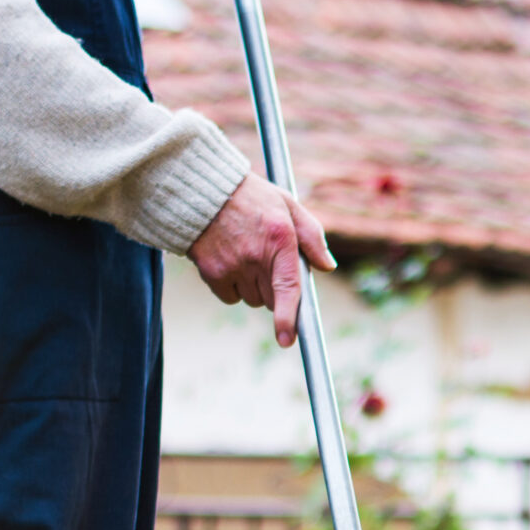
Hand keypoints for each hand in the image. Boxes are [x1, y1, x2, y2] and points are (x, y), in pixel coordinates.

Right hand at [188, 175, 333, 346]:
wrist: (202, 190)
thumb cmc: (250, 197)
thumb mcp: (287, 204)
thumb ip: (311, 235)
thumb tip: (327, 266)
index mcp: (280, 238)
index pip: (288, 287)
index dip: (288, 318)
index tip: (287, 340)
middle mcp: (255, 256)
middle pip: (272, 299)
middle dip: (275, 289)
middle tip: (267, 262)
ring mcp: (231, 266)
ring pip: (252, 300)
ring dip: (254, 288)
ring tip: (245, 256)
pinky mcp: (211, 273)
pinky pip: (230, 298)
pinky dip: (232, 288)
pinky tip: (229, 263)